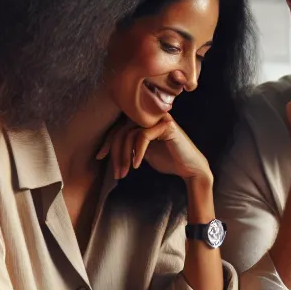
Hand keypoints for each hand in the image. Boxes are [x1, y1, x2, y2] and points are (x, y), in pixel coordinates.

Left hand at [97, 116, 211, 185]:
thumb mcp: (142, 152)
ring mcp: (159, 118)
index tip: (100, 157)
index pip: (119, 127)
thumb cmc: (168, 161)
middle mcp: (150, 116)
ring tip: (126, 172)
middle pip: (122, 130)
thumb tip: (109, 147)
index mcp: (144, 120)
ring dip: (125, 156)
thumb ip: (129, 145)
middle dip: (116, 153)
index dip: (108, 142)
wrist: (190, 169)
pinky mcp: (166, 125)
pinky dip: (137, 152)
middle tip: (117, 173)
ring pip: (130, 133)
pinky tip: (137, 165)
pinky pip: (143, 136)